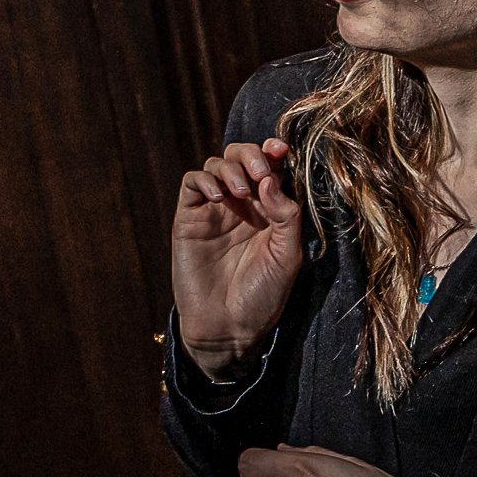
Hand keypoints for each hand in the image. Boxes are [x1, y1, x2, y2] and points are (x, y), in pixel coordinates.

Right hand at [173, 137, 303, 377]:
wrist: (228, 327)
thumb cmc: (262, 295)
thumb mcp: (287, 255)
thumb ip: (286, 215)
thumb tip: (270, 178)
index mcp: (269, 209)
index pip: (270, 167)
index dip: (274, 152)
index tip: (280, 149)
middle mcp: (241, 204)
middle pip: (241, 157)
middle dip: (250, 154)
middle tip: (259, 171)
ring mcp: (214, 210)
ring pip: (216, 164)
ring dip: (230, 168)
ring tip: (239, 191)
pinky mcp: (189, 218)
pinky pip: (192, 183)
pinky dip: (204, 180)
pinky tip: (217, 197)